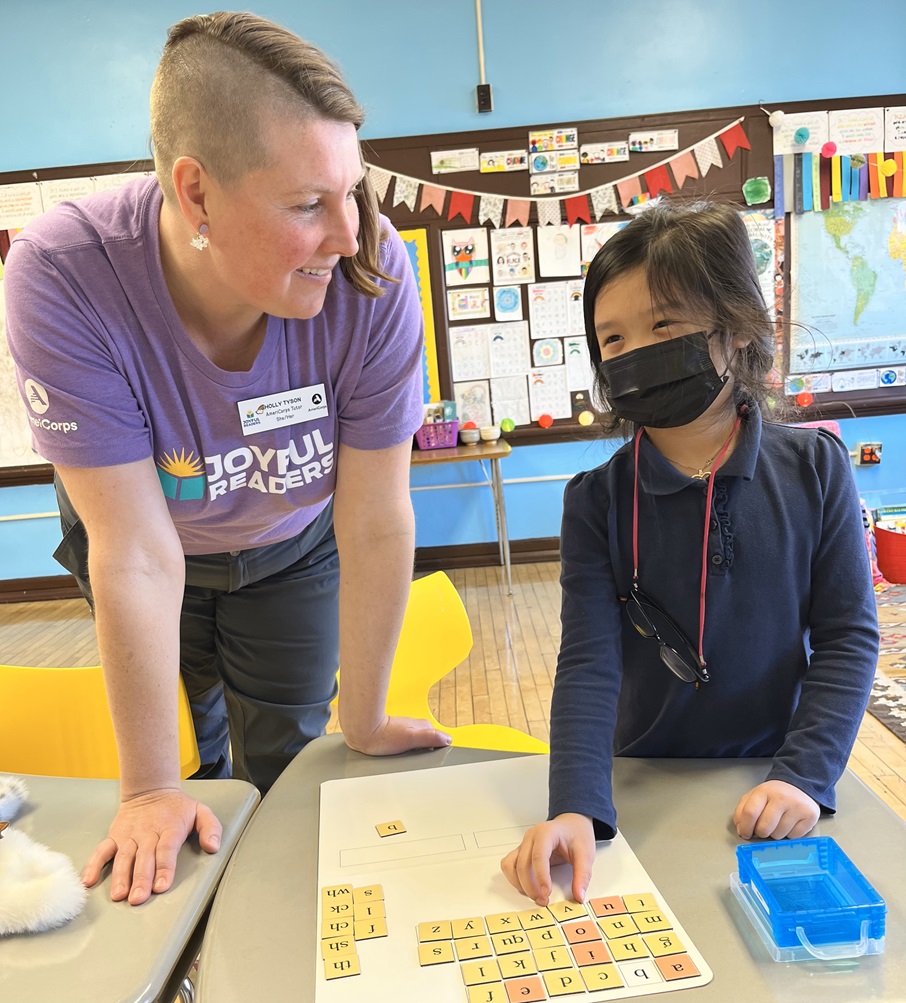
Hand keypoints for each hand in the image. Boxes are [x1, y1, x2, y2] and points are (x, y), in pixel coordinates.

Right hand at [82, 789, 222, 904]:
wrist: (150, 789)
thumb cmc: (177, 807)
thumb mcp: (200, 811)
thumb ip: (210, 828)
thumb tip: (213, 846)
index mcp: (169, 828)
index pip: (166, 850)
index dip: (164, 867)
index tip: (161, 885)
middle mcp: (148, 833)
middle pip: (144, 857)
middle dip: (141, 878)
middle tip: (138, 898)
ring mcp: (129, 835)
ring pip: (124, 857)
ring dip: (120, 876)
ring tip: (119, 895)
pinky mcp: (115, 836)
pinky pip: (102, 850)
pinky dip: (94, 864)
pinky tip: (89, 880)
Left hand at [344, 715, 451, 756]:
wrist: (362, 733)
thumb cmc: (382, 736)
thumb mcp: (410, 739)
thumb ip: (430, 738)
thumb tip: (447, 739)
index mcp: (422, 725)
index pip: (438, 740)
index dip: (436, 751)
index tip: (432, 760)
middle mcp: (415, 726)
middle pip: (428, 742)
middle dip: (425, 753)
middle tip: (415, 761)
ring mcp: (405, 731)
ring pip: (416, 744)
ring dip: (413, 752)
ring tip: (404, 759)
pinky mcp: (396, 736)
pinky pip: (405, 745)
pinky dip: (404, 752)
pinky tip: (397, 756)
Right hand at [500, 813, 594, 906]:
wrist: (571, 825)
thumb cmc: (576, 834)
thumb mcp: (586, 853)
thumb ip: (583, 875)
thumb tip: (579, 896)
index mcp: (546, 832)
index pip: (539, 855)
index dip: (541, 876)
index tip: (547, 893)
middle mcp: (531, 837)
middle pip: (523, 864)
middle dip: (531, 886)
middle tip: (543, 900)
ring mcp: (524, 844)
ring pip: (511, 866)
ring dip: (520, 884)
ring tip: (535, 895)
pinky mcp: (521, 852)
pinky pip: (509, 866)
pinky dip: (514, 879)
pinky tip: (526, 887)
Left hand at [733, 780, 819, 839]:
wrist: (799, 786)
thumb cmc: (774, 795)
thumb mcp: (755, 796)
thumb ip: (743, 810)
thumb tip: (741, 830)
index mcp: (764, 791)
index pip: (750, 813)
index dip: (745, 827)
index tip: (745, 834)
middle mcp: (781, 797)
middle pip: (764, 828)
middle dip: (760, 833)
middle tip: (763, 829)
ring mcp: (797, 807)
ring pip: (778, 835)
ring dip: (775, 834)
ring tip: (778, 822)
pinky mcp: (810, 816)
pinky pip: (793, 837)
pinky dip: (789, 835)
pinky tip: (790, 824)